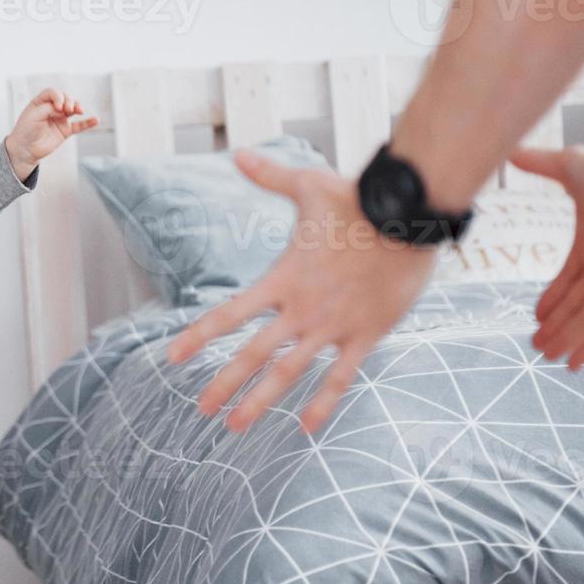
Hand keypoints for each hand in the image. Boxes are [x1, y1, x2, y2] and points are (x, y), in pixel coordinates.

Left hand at [6, 89, 98, 179]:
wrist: (25, 150)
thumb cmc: (26, 130)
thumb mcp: (34, 115)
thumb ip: (49, 108)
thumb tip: (64, 108)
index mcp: (41, 102)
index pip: (53, 92)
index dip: (58, 96)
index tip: (57, 106)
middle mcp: (52, 108)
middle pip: (65, 98)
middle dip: (69, 101)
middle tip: (67, 110)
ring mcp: (60, 119)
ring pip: (73, 109)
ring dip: (78, 107)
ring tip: (79, 111)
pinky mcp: (65, 131)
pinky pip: (79, 126)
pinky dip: (88, 123)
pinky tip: (96, 120)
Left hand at [165, 150, 436, 432]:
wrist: (410, 217)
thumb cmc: (358, 200)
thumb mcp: (309, 185)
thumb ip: (270, 176)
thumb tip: (239, 154)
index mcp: (282, 278)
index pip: (230, 314)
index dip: (199, 337)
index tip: (173, 358)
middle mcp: (301, 309)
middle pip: (253, 355)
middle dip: (225, 384)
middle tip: (200, 409)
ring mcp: (332, 326)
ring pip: (289, 373)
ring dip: (261, 402)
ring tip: (236, 427)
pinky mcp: (365, 335)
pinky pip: (340, 377)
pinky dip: (323, 404)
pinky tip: (305, 429)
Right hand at [511, 145, 583, 370]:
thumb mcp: (567, 167)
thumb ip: (538, 163)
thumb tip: (509, 152)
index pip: (566, 279)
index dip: (551, 298)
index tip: (536, 316)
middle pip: (573, 304)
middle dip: (555, 325)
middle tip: (536, 345)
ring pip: (582, 320)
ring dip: (563, 339)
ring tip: (544, 357)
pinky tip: (572, 363)